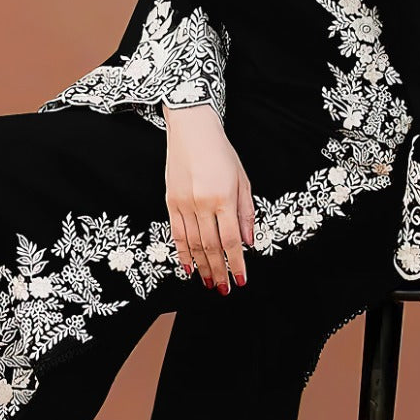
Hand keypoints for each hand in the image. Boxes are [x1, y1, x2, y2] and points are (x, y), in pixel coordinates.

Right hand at [162, 103, 254, 292]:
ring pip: (192, 244)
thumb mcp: (242, 180)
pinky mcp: (170, 202)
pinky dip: (182, 253)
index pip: (231, 240)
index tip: (241, 280)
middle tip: (223, 289)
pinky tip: (189, 268)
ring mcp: (183, 203)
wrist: (192, 130)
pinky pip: (176, 234)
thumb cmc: (221, 153)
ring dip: (201, 267)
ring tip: (208, 283)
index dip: (236, 263)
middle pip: (211, 246)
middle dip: (218, 271)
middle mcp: (202, 203)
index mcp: (223, 197)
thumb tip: (248, 242)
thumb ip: (245, 213)